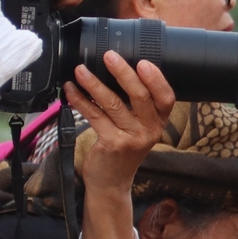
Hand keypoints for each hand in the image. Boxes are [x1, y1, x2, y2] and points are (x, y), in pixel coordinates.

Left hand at [64, 52, 175, 191]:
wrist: (111, 182)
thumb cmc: (123, 149)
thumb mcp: (138, 128)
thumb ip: (136, 106)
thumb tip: (117, 69)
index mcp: (159, 122)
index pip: (166, 97)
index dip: (156, 79)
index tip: (142, 62)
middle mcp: (149, 130)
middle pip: (140, 96)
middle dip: (123, 73)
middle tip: (109, 56)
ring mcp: (131, 138)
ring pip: (113, 104)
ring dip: (94, 84)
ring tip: (80, 69)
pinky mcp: (112, 144)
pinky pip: (94, 115)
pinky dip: (80, 100)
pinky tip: (71, 89)